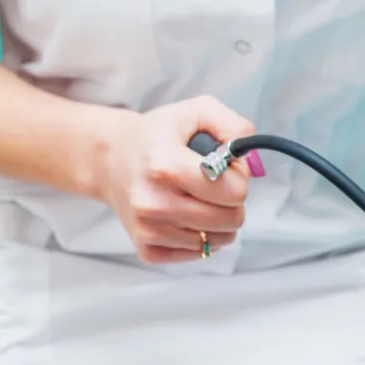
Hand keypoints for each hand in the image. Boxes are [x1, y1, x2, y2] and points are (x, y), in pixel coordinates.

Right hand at [100, 95, 260, 263]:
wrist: (112, 159)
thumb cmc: (159, 134)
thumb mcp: (197, 111)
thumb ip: (234, 127)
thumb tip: (252, 159)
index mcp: (165, 166)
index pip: (234, 192)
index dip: (237, 177)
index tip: (222, 166)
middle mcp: (153, 203)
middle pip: (230, 220)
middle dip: (231, 201)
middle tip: (213, 184)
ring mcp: (148, 230)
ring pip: (217, 240)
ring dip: (218, 220)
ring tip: (198, 197)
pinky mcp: (147, 249)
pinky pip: (198, 254)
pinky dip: (201, 236)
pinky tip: (186, 214)